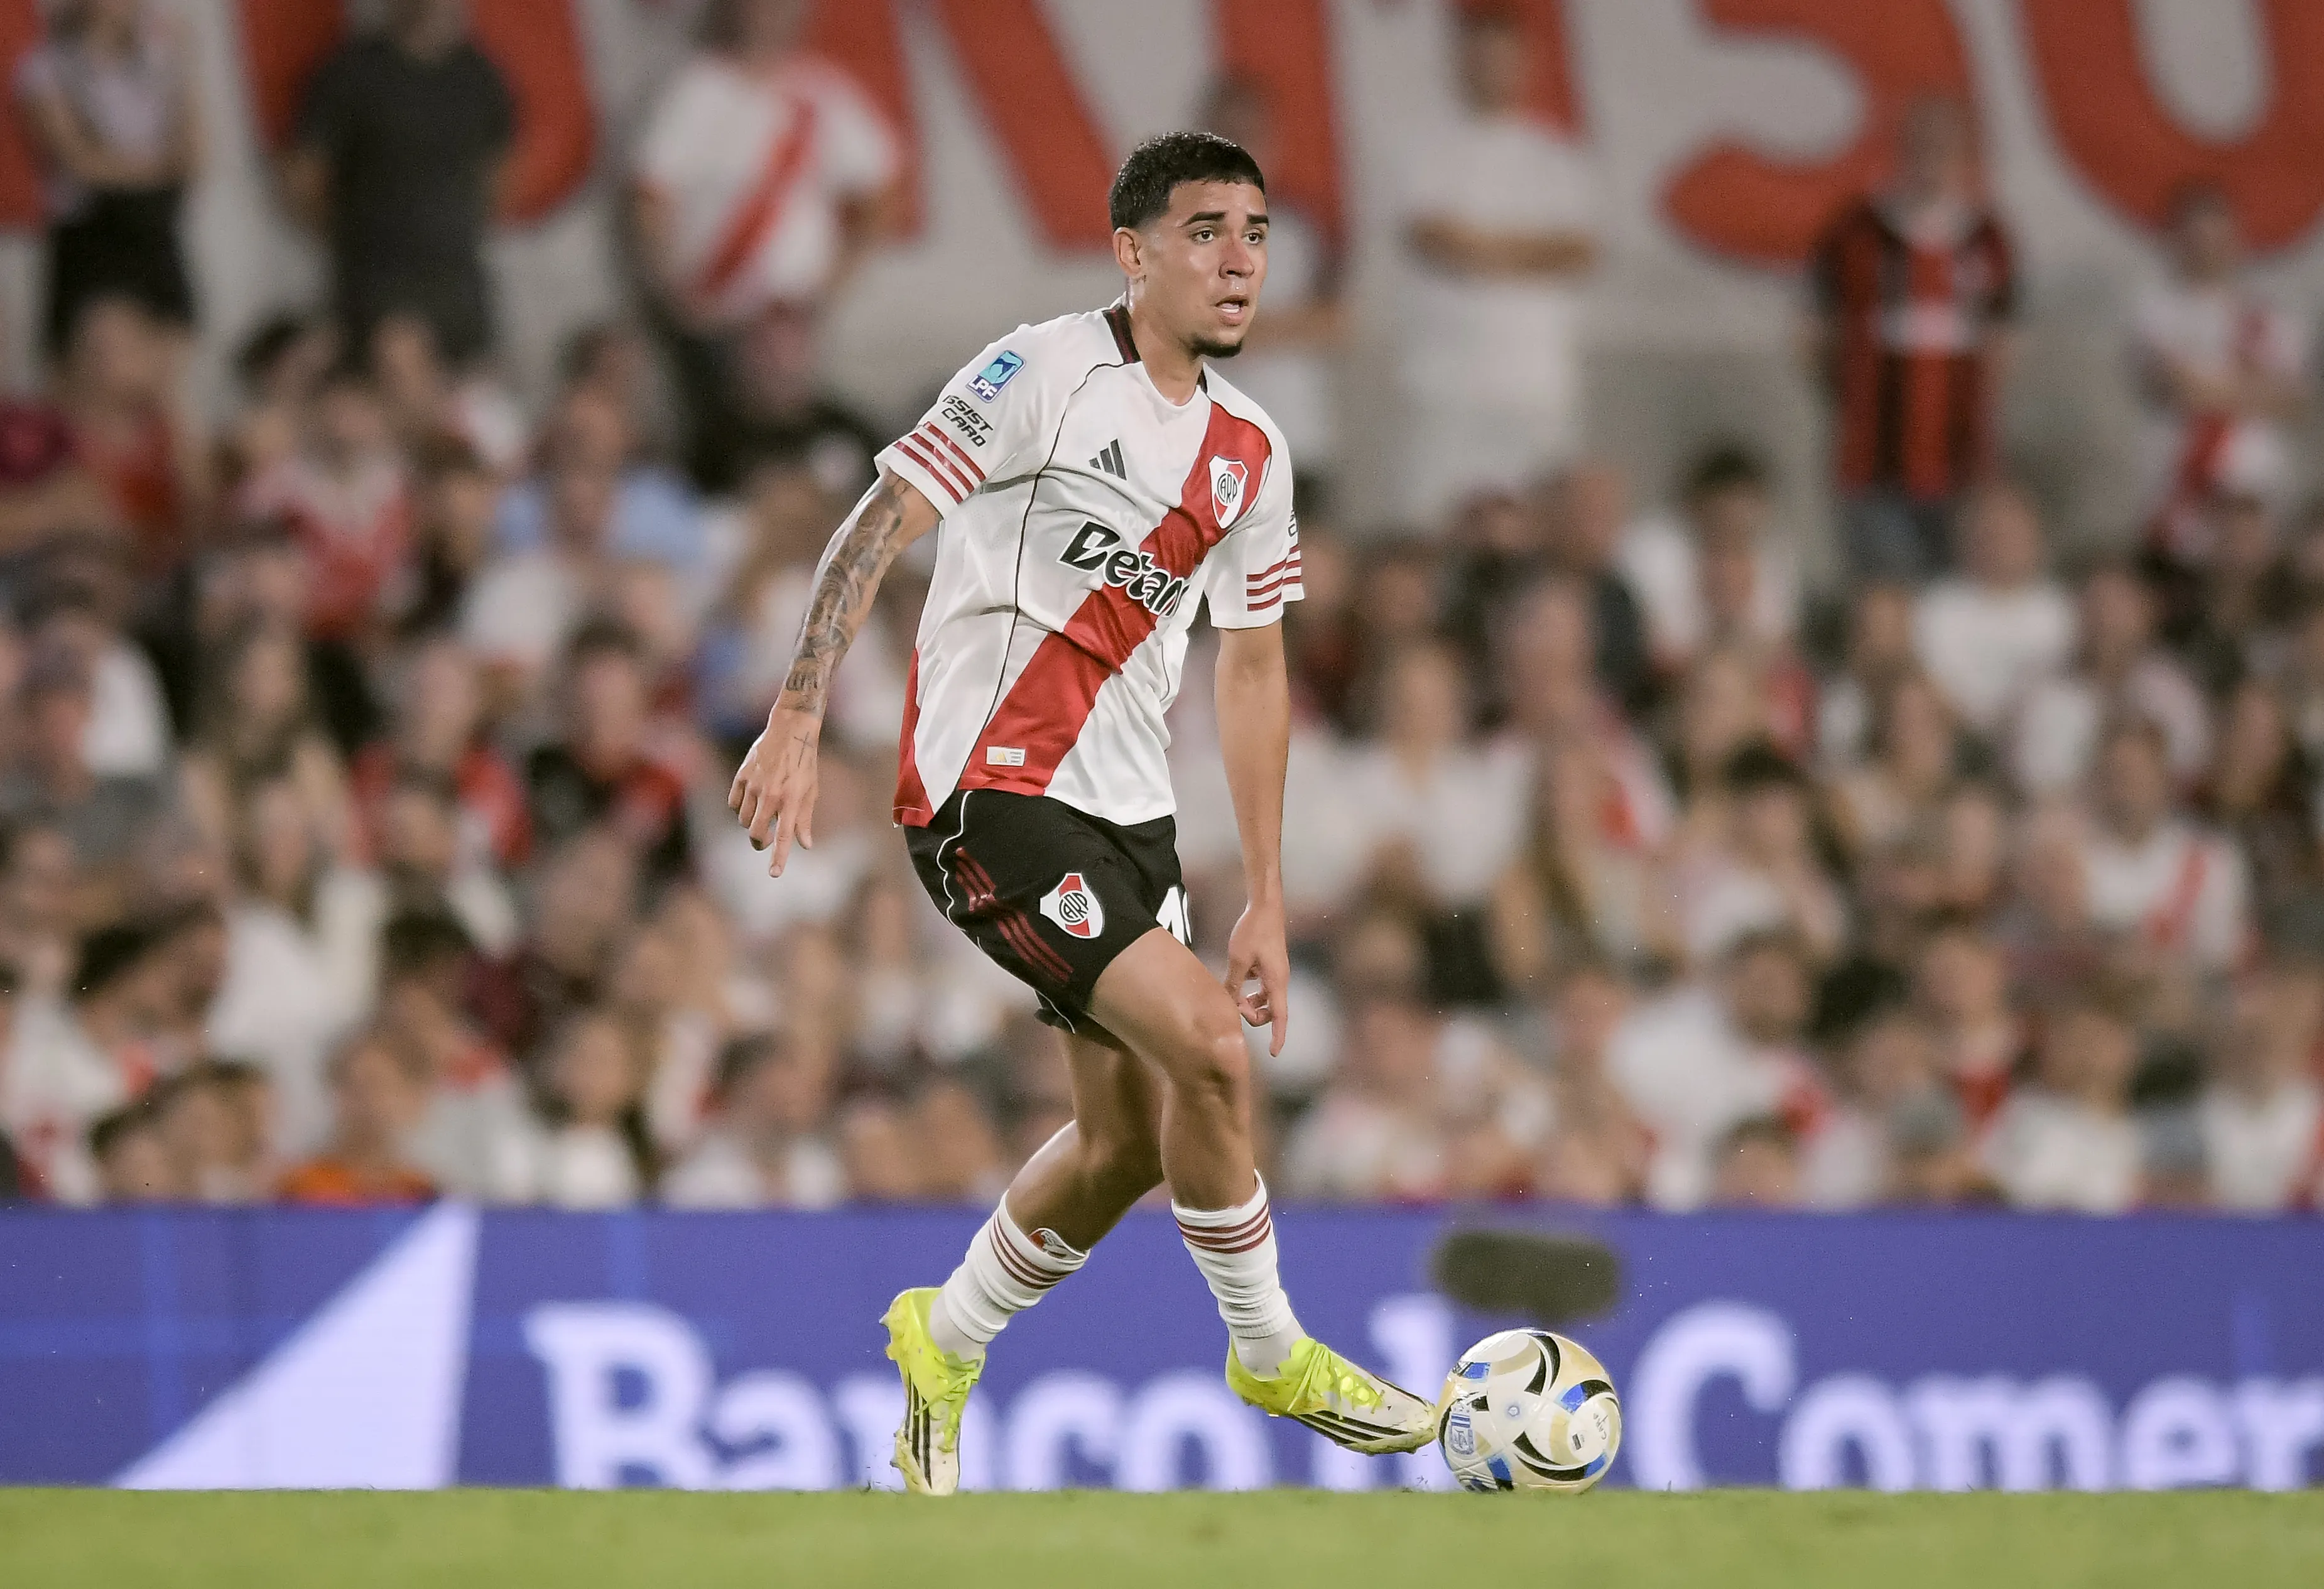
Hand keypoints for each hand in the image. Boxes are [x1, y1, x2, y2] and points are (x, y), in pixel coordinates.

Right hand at [727, 705, 821, 876]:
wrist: (791, 730)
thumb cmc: (805, 763)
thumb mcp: (811, 791)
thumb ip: (805, 819)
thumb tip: (805, 845)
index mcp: (791, 799)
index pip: (783, 835)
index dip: (778, 857)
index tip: (774, 874)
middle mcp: (771, 794)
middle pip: (755, 833)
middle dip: (759, 843)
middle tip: (765, 841)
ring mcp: (753, 784)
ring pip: (743, 819)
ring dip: (751, 823)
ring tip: (763, 813)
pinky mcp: (741, 775)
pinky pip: (734, 803)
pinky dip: (740, 808)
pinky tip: (750, 802)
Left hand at [1224, 896, 1291, 1056]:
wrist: (1266, 907)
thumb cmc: (1254, 931)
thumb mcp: (1238, 959)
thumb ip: (1233, 984)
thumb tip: (1229, 1003)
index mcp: (1276, 981)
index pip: (1279, 1016)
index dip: (1278, 1036)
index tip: (1274, 1053)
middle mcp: (1280, 980)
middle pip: (1271, 1011)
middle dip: (1254, 1015)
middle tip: (1234, 1005)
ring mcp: (1275, 973)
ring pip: (1265, 999)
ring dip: (1250, 1003)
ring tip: (1233, 994)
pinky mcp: (1270, 965)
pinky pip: (1261, 986)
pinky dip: (1250, 988)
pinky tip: (1238, 976)